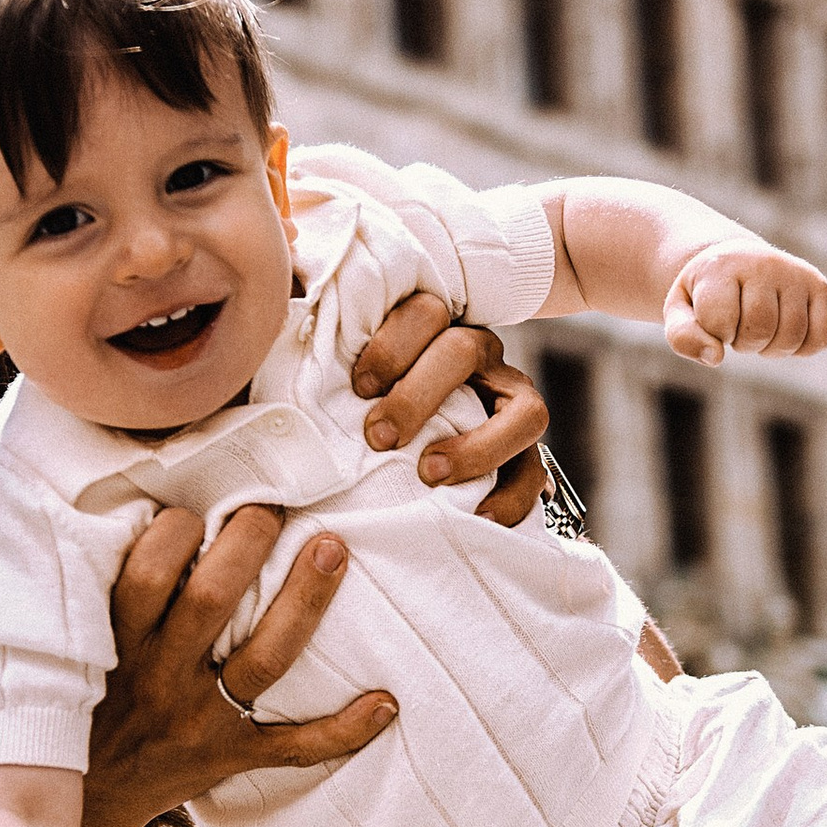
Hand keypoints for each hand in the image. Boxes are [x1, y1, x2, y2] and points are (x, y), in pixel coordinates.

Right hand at [82, 508, 397, 826]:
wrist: (78, 801)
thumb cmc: (82, 704)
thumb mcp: (74, 645)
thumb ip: (103, 591)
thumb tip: (136, 506)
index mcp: (118, 646)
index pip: (147, 574)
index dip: (176, 530)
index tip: (196, 511)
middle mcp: (162, 681)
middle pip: (212, 601)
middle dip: (248, 544)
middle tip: (272, 510)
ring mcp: (201, 721)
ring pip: (264, 659)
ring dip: (304, 603)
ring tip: (332, 550)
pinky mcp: (230, 757)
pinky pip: (294, 748)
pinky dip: (344, 731)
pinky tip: (386, 703)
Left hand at [353, 293, 550, 523]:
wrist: (409, 448)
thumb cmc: (372, 404)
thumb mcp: (354, 373)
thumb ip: (332, 351)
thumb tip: (290, 318)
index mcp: (437, 328)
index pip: (425, 311)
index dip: (391, 345)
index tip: (359, 387)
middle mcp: (482, 356)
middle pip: (463, 352)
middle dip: (417, 396)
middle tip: (379, 436)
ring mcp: (512, 403)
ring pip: (524, 412)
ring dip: (476, 447)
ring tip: (429, 473)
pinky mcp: (528, 451)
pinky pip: (536, 473)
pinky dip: (511, 498)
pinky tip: (478, 516)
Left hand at [663, 235, 826, 366]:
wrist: (734, 262)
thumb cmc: (705, 294)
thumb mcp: (680, 311)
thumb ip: (683, 336)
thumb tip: (715, 358)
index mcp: (722, 266)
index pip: (720, 322)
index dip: (714, 334)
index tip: (712, 317)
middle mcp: (763, 262)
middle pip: (759, 330)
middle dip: (744, 342)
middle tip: (737, 324)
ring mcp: (795, 273)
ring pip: (791, 337)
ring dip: (771, 348)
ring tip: (758, 327)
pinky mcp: (818, 285)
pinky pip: (821, 337)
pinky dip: (802, 348)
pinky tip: (784, 332)